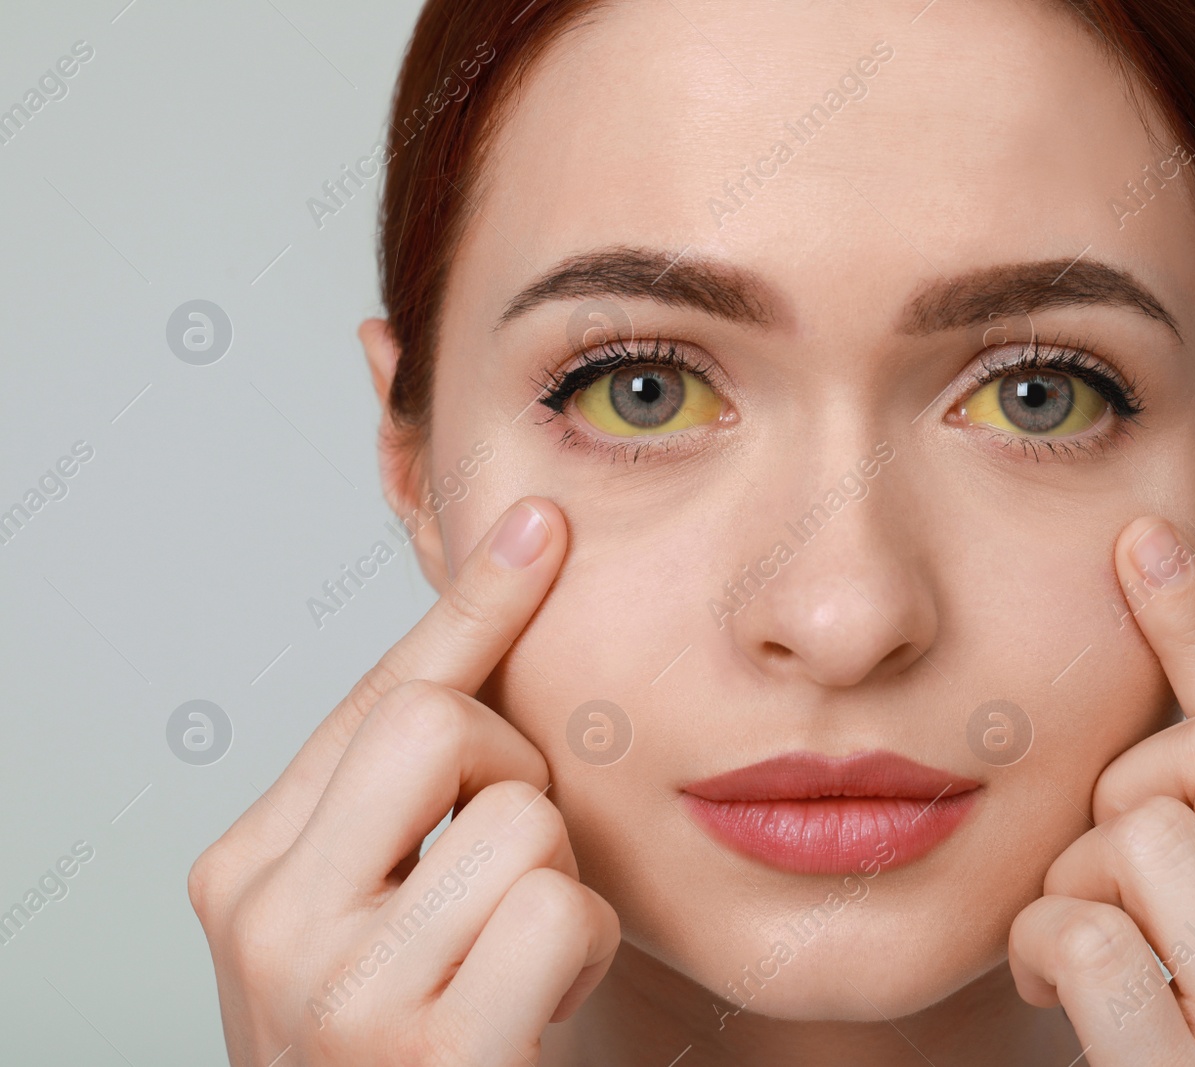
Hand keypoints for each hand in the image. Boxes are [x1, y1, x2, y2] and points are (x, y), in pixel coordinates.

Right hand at [188, 498, 619, 1065]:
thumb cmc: (414, 1043)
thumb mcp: (384, 907)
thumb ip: (412, 787)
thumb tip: (511, 581)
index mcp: (246, 872)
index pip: (378, 695)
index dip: (473, 610)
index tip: (541, 524)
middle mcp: (268, 922)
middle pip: (435, 722)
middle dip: (507, 767)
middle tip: (498, 858)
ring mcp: (338, 995)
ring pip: (521, 818)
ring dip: (554, 883)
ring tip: (511, 960)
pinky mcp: (429, 1056)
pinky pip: (559, 910)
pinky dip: (577, 948)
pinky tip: (535, 1005)